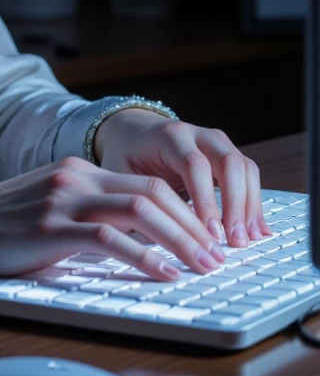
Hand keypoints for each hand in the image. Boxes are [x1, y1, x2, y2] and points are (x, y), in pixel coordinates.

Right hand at [0, 156, 229, 287]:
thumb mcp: (45, 214)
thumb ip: (84, 220)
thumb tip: (132, 248)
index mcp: (75, 169)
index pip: (147, 181)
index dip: (185, 210)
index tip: (207, 239)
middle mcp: (74, 176)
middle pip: (154, 191)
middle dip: (195, 224)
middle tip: (217, 256)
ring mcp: (62, 199)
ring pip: (141, 209)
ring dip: (181, 240)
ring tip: (202, 267)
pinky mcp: (51, 227)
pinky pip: (110, 238)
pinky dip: (145, 257)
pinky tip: (163, 275)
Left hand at [91, 108, 273, 247]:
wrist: (133, 131)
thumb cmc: (125, 156)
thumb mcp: (120, 174)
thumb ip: (136, 200)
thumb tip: (150, 244)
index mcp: (169, 136)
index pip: (194, 165)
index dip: (206, 200)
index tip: (212, 233)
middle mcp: (197, 134)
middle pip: (229, 163)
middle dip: (236, 204)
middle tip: (236, 241)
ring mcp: (216, 141)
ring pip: (245, 168)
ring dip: (251, 205)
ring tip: (250, 239)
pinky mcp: (226, 153)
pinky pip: (248, 175)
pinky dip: (254, 202)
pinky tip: (256, 229)